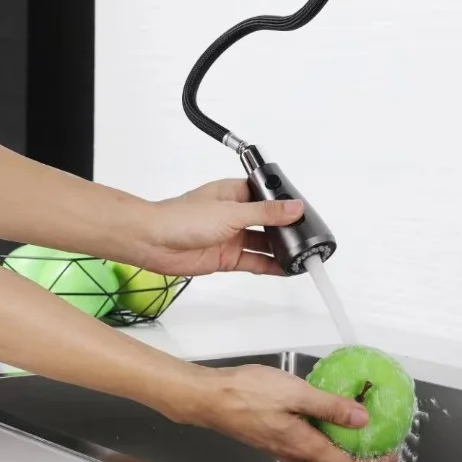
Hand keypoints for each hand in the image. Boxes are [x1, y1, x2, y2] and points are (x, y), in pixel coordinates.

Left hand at [133, 179, 302, 276]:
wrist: (153, 242)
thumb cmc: (181, 218)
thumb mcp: (231, 212)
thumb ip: (265, 212)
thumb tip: (294, 208)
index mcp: (235, 193)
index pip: (268, 196)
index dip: (286, 204)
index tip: (305, 212)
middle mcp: (234, 214)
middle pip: (268, 221)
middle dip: (287, 229)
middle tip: (308, 237)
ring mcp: (231, 237)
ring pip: (264, 243)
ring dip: (281, 249)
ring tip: (302, 255)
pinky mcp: (226, 257)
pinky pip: (254, 262)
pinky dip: (270, 265)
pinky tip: (285, 268)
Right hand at [190, 364, 400, 461]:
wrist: (211, 399)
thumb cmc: (248, 394)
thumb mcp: (297, 393)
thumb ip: (331, 407)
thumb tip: (363, 420)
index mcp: (305, 447)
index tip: (392, 453)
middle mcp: (296, 454)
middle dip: (363, 457)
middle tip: (381, 439)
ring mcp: (284, 447)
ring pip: (323, 456)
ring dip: (345, 447)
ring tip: (361, 427)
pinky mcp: (275, 438)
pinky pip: (309, 444)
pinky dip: (327, 435)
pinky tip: (329, 414)